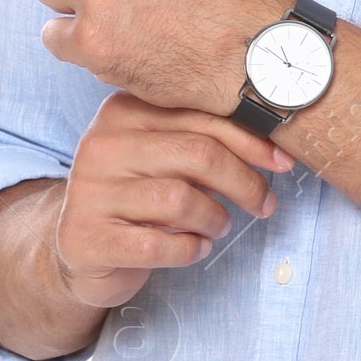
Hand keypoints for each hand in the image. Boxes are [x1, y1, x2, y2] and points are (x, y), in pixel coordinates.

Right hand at [55, 91, 292, 305]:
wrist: (79, 249)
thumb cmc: (135, 199)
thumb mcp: (163, 160)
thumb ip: (203, 145)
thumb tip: (273, 151)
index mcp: (123, 111)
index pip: (200, 117)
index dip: (251, 142)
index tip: (282, 163)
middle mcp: (102, 144)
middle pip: (197, 154)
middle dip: (243, 183)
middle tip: (262, 205)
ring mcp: (90, 191)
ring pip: (180, 199)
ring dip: (215, 218)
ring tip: (218, 226)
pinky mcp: (87, 237)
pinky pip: (157, 244)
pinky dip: (189, 249)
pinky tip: (195, 247)